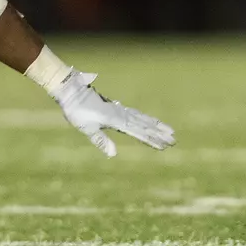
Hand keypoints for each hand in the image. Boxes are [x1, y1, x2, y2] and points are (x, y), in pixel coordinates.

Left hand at [52, 69, 175, 156]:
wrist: (71, 91)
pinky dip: (145, 119)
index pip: (139, 132)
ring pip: (142, 119)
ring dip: (155, 125)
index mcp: (116, 121)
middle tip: (174, 139)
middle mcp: (121, 114)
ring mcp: (119, 110)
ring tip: (168, 129)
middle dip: (160, 133)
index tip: (165, 145)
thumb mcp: (86, 128)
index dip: (153, 139)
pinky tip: (148, 121)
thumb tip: (113, 154)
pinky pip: (135, 115)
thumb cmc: (77, 111)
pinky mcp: (115, 108)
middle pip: (145, 125)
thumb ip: (101, 140)